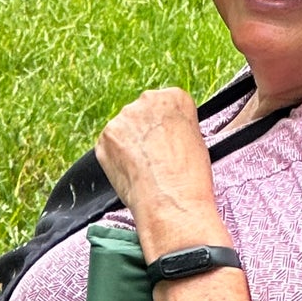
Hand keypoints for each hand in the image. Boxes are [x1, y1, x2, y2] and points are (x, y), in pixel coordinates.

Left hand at [95, 88, 226, 259]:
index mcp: (174, 97)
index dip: (169, 127)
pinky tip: (131, 172)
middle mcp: (146, 100)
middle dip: (146, 131)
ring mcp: (122, 118)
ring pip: (125, 129)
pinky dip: (117, 158)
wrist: (171, 203)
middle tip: (156, 156)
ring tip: (145, 168)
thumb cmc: (190, 178)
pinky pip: (110, 145)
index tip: (170, 140)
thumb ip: (178, 126)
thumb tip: (165, 130)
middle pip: (143, 113)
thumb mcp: (197, 140)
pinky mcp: (104, 137)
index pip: (168, 103)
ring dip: (131, 144)